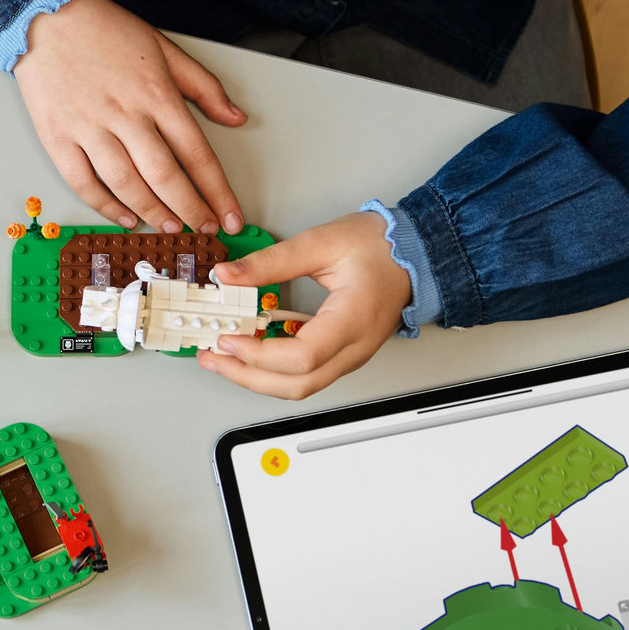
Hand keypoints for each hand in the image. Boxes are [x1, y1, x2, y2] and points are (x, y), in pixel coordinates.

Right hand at [13, 0, 247, 233]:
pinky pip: (83, 182)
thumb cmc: (103, 28)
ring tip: (170, 227)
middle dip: (190, 211)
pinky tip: (124, 216)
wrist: (44, 15)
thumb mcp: (163, 47)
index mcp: (156, 92)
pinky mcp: (56, 136)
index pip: (197, 153)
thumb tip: (236, 118)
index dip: (217, 192)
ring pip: (127, 184)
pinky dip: (105, 206)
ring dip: (153, 212)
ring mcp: (88, 127)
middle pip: (166, 176)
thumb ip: (202, 86)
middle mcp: (125, 114)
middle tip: (203, 230)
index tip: (230, 216)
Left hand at [197, 212, 411, 398]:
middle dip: (247, 377)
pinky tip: (248, 353)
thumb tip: (228, 276)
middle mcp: (354, 348)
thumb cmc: (381, 247)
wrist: (417, 253)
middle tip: (211, 357)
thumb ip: (272, 261)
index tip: (227, 338)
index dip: (259, 355)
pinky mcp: (343, 354)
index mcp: (353, 320)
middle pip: (298, 385)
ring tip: (221, 359)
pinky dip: (272, 371)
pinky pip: (306, 375)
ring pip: (301, 387)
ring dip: (256, 379)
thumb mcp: (321, 242)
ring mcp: (350, 355)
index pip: (303, 357)